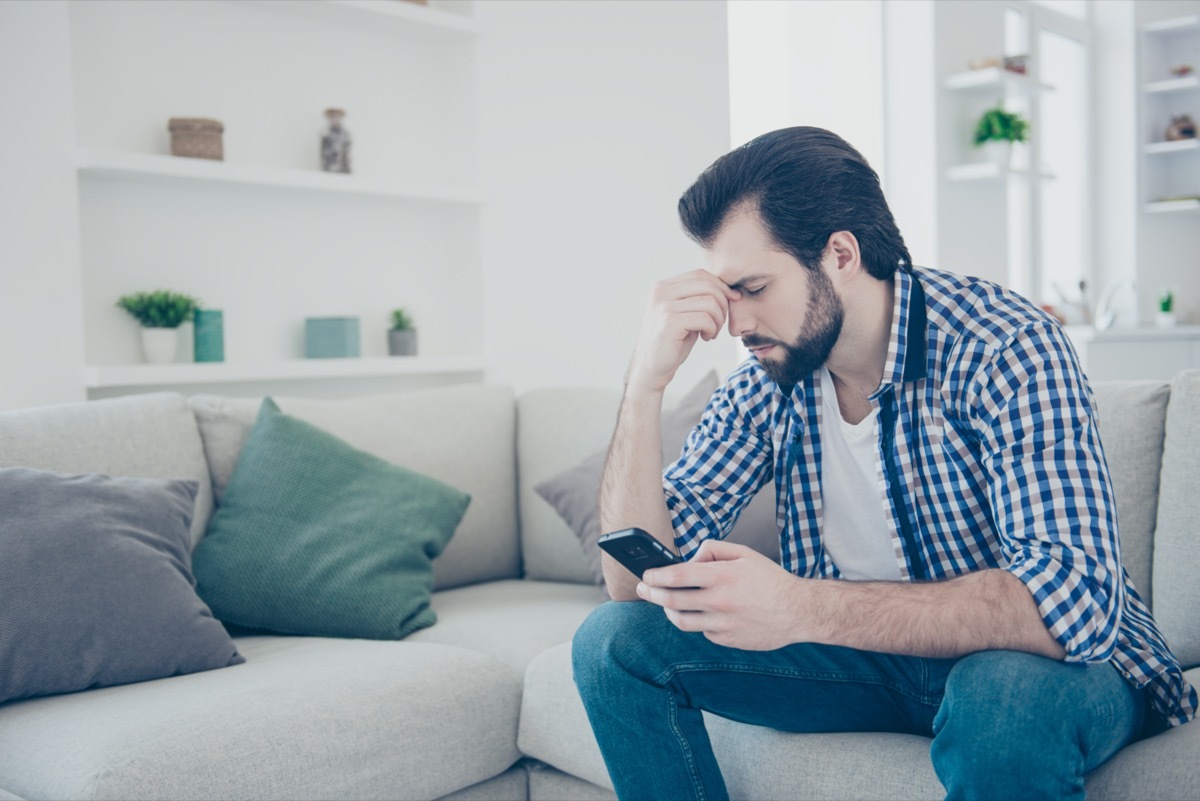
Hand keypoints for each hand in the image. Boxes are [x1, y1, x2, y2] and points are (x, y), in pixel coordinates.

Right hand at [626, 270, 740, 395]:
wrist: (651, 368)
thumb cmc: (672, 342)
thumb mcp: (684, 313)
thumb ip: (697, 298)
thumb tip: (729, 289)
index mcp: (663, 286)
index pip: (700, 274)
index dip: (721, 286)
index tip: (732, 299)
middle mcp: (661, 292)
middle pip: (707, 285)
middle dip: (723, 303)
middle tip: (720, 322)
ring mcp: (664, 306)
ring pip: (709, 302)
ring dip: (718, 319)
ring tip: (712, 332)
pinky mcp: (670, 323)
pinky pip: (705, 318)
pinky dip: (712, 329)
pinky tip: (706, 338)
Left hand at [636, 540, 807, 650]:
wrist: (798, 611)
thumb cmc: (770, 580)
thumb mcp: (744, 553)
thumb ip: (713, 550)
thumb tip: (690, 559)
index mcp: (724, 576)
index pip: (678, 575)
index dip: (656, 576)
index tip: (646, 575)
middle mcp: (721, 601)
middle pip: (672, 601)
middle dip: (651, 594)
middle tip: (643, 590)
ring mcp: (723, 624)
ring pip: (682, 621)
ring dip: (668, 611)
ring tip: (665, 604)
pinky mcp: (727, 640)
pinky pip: (702, 631)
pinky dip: (697, 621)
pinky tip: (702, 613)